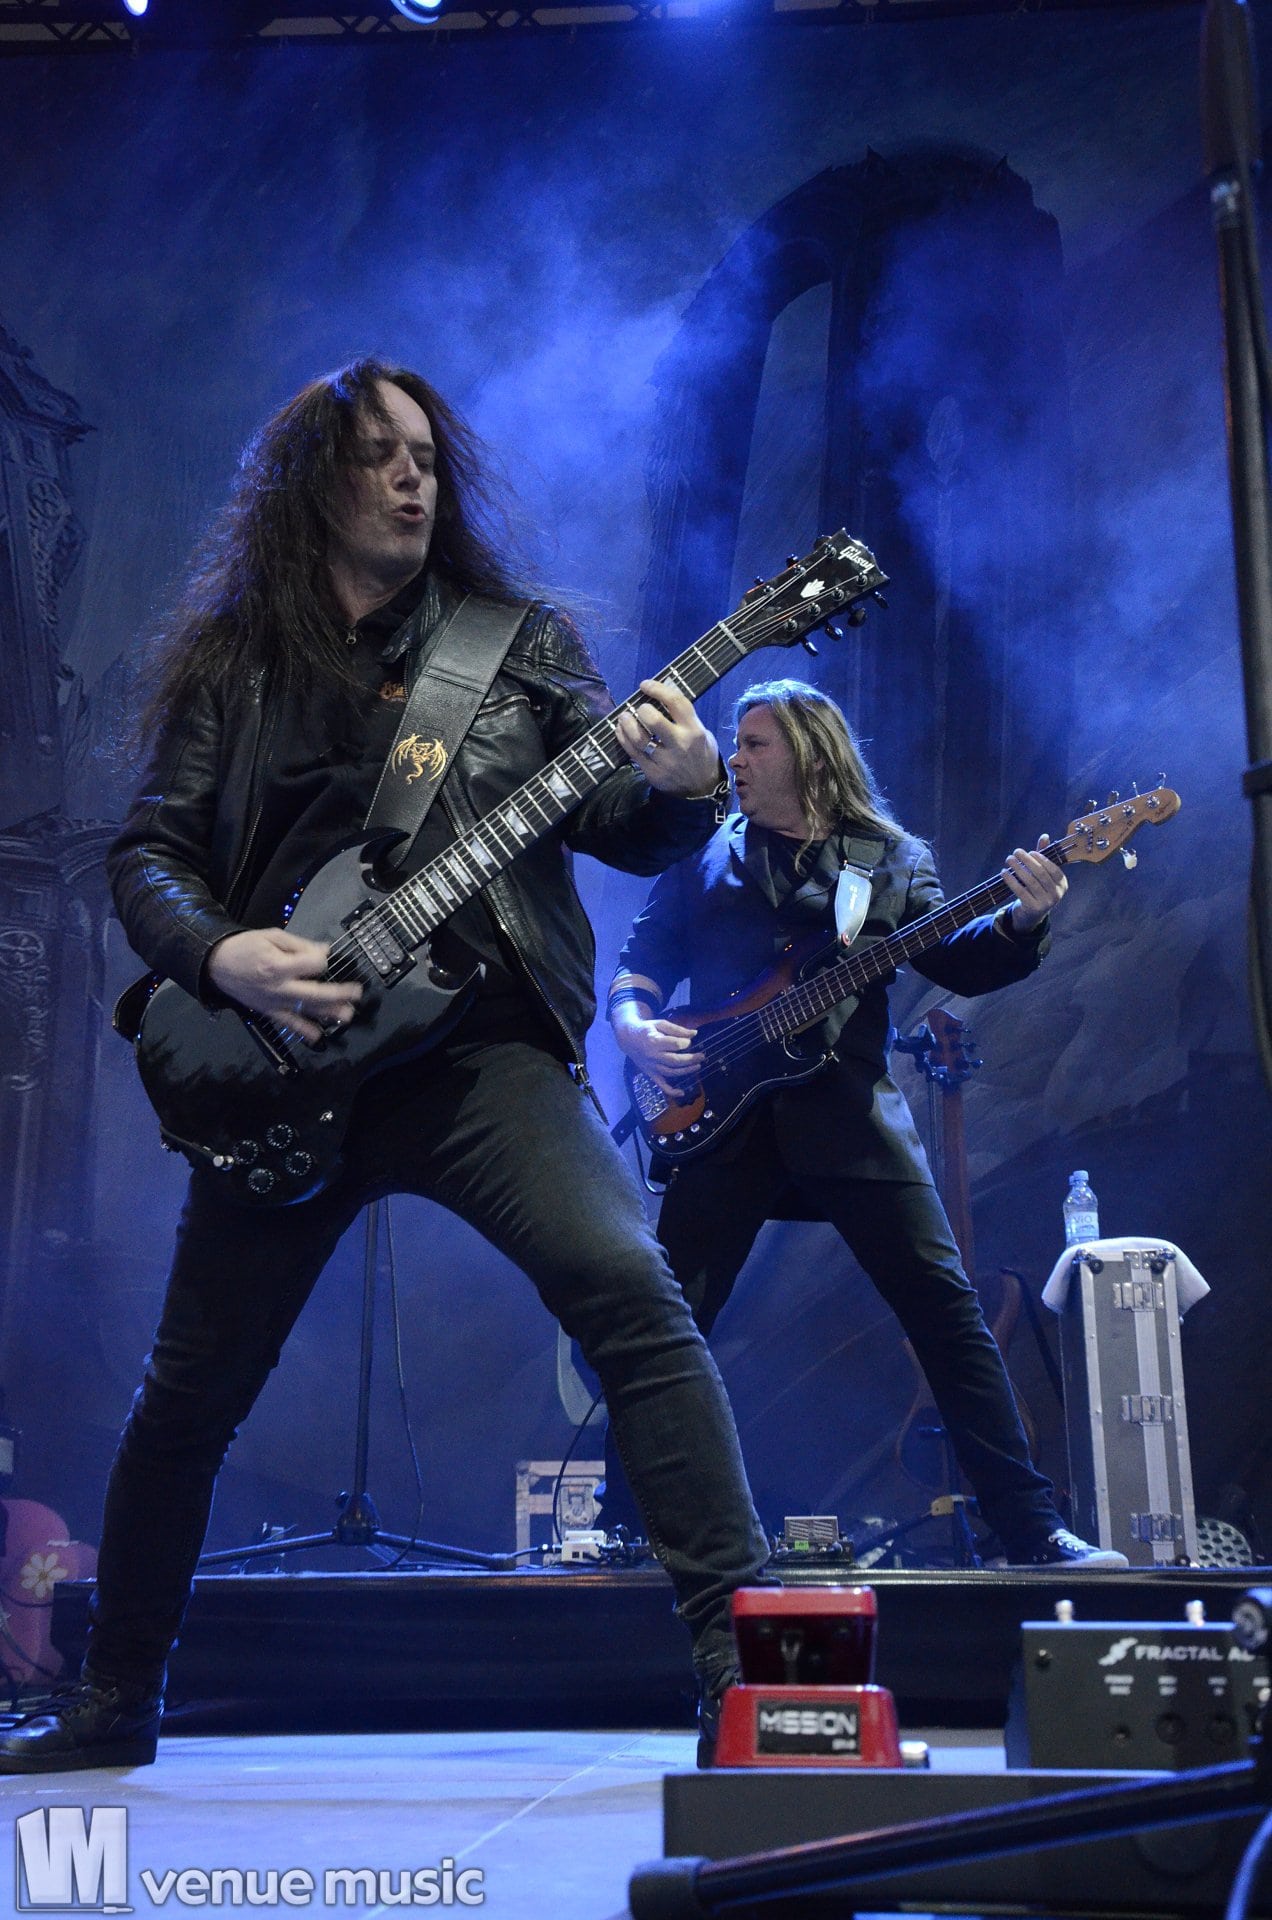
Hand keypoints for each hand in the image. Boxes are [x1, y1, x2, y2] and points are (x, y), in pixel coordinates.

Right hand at [206, 928, 362, 1043]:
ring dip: (329, 1014)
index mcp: (280, 966)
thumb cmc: (245, 947)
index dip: (322, 959)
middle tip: (357, 992)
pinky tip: (318, 1036)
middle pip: (316, 994)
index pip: (314, 965)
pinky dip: (304, 1031)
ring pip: (306, 1011)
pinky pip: (289, 1024)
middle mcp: (279, 988)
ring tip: (347, 1015)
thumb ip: (300, 945)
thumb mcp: (272, 936)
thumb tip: (324, 951)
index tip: (323, 954)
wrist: (217, 964)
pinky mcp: (269, 1012)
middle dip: (339, 993)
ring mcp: (274, 1003)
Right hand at [612, 1008, 704, 1098]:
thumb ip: (677, 1029)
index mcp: (654, 1041)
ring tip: (698, 1066)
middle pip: (675, 1060)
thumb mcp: (660, 1024)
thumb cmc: (646, 1029)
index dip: (685, 1043)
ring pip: (671, 1072)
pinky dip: (671, 1091)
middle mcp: (653, 1056)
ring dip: (686, 1071)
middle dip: (691, 1059)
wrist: (628, 1038)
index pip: (675, 1045)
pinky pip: (661, 1085)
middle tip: (702, 1056)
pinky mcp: (651, 1073)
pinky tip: (682, 1093)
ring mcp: (652, 1067)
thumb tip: (694, 1034)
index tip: (689, 1041)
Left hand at [614, 678, 721, 797]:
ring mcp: (665, 761)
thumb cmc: (701, 754)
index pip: (675, 702)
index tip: (645, 685)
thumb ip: (685, 717)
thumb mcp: (702, 733)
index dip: (657, 689)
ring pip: (639, 738)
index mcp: (694, 731)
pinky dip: (623, 738)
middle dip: (642, 709)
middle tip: (639, 708)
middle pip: (653, 720)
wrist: (702, 789)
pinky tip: (621, 730)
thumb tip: (662, 697)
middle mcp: (680, 744)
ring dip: (627, 723)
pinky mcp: (653, 773)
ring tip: (623, 717)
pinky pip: (632, 753)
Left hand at [1002, 834, 1067, 932]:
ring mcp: (1046, 903)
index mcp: (1062, 884)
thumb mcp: (1042, 873)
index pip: (1053, 869)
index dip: (1042, 859)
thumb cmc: (1037, 889)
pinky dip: (1011, 881)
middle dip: (1027, 861)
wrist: (1031, 915)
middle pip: (1041, 874)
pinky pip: (1021, 891)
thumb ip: (1043, 855)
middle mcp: (1057, 894)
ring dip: (1018, 869)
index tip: (1030, 852)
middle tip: (1016, 852)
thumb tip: (1044, 836)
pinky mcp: (1033, 908)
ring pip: (1030, 882)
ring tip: (1009, 859)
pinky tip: (1004, 873)